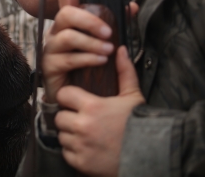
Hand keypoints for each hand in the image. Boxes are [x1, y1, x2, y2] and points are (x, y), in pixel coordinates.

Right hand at [41, 0, 137, 102]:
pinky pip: (69, 58)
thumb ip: (116, 23)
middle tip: (109, 32)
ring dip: (92, 43)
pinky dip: (88, 58)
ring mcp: (51, 49)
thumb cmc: (88, 65)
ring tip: (107, 51)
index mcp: (70, 23)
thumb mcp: (103, 42)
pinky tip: (100, 61)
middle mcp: (57, 33)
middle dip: (89, 21)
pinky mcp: (50, 66)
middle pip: (66, 14)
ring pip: (68, 37)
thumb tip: (132, 5)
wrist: (75, 94)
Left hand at [55, 46, 144, 176]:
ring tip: (86, 134)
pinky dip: (74, 152)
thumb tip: (120, 50)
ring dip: (71, 135)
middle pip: (60, 117)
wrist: (152, 154)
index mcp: (92, 107)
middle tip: (82, 120)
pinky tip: (88, 148)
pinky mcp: (81, 163)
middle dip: (68, 117)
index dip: (69, 98)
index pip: (63, 95)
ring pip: (62, 136)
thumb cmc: (141, 124)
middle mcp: (83, 126)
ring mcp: (80, 146)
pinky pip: (66, 153)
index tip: (76, 101)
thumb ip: (124, 72)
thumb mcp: (133, 96)